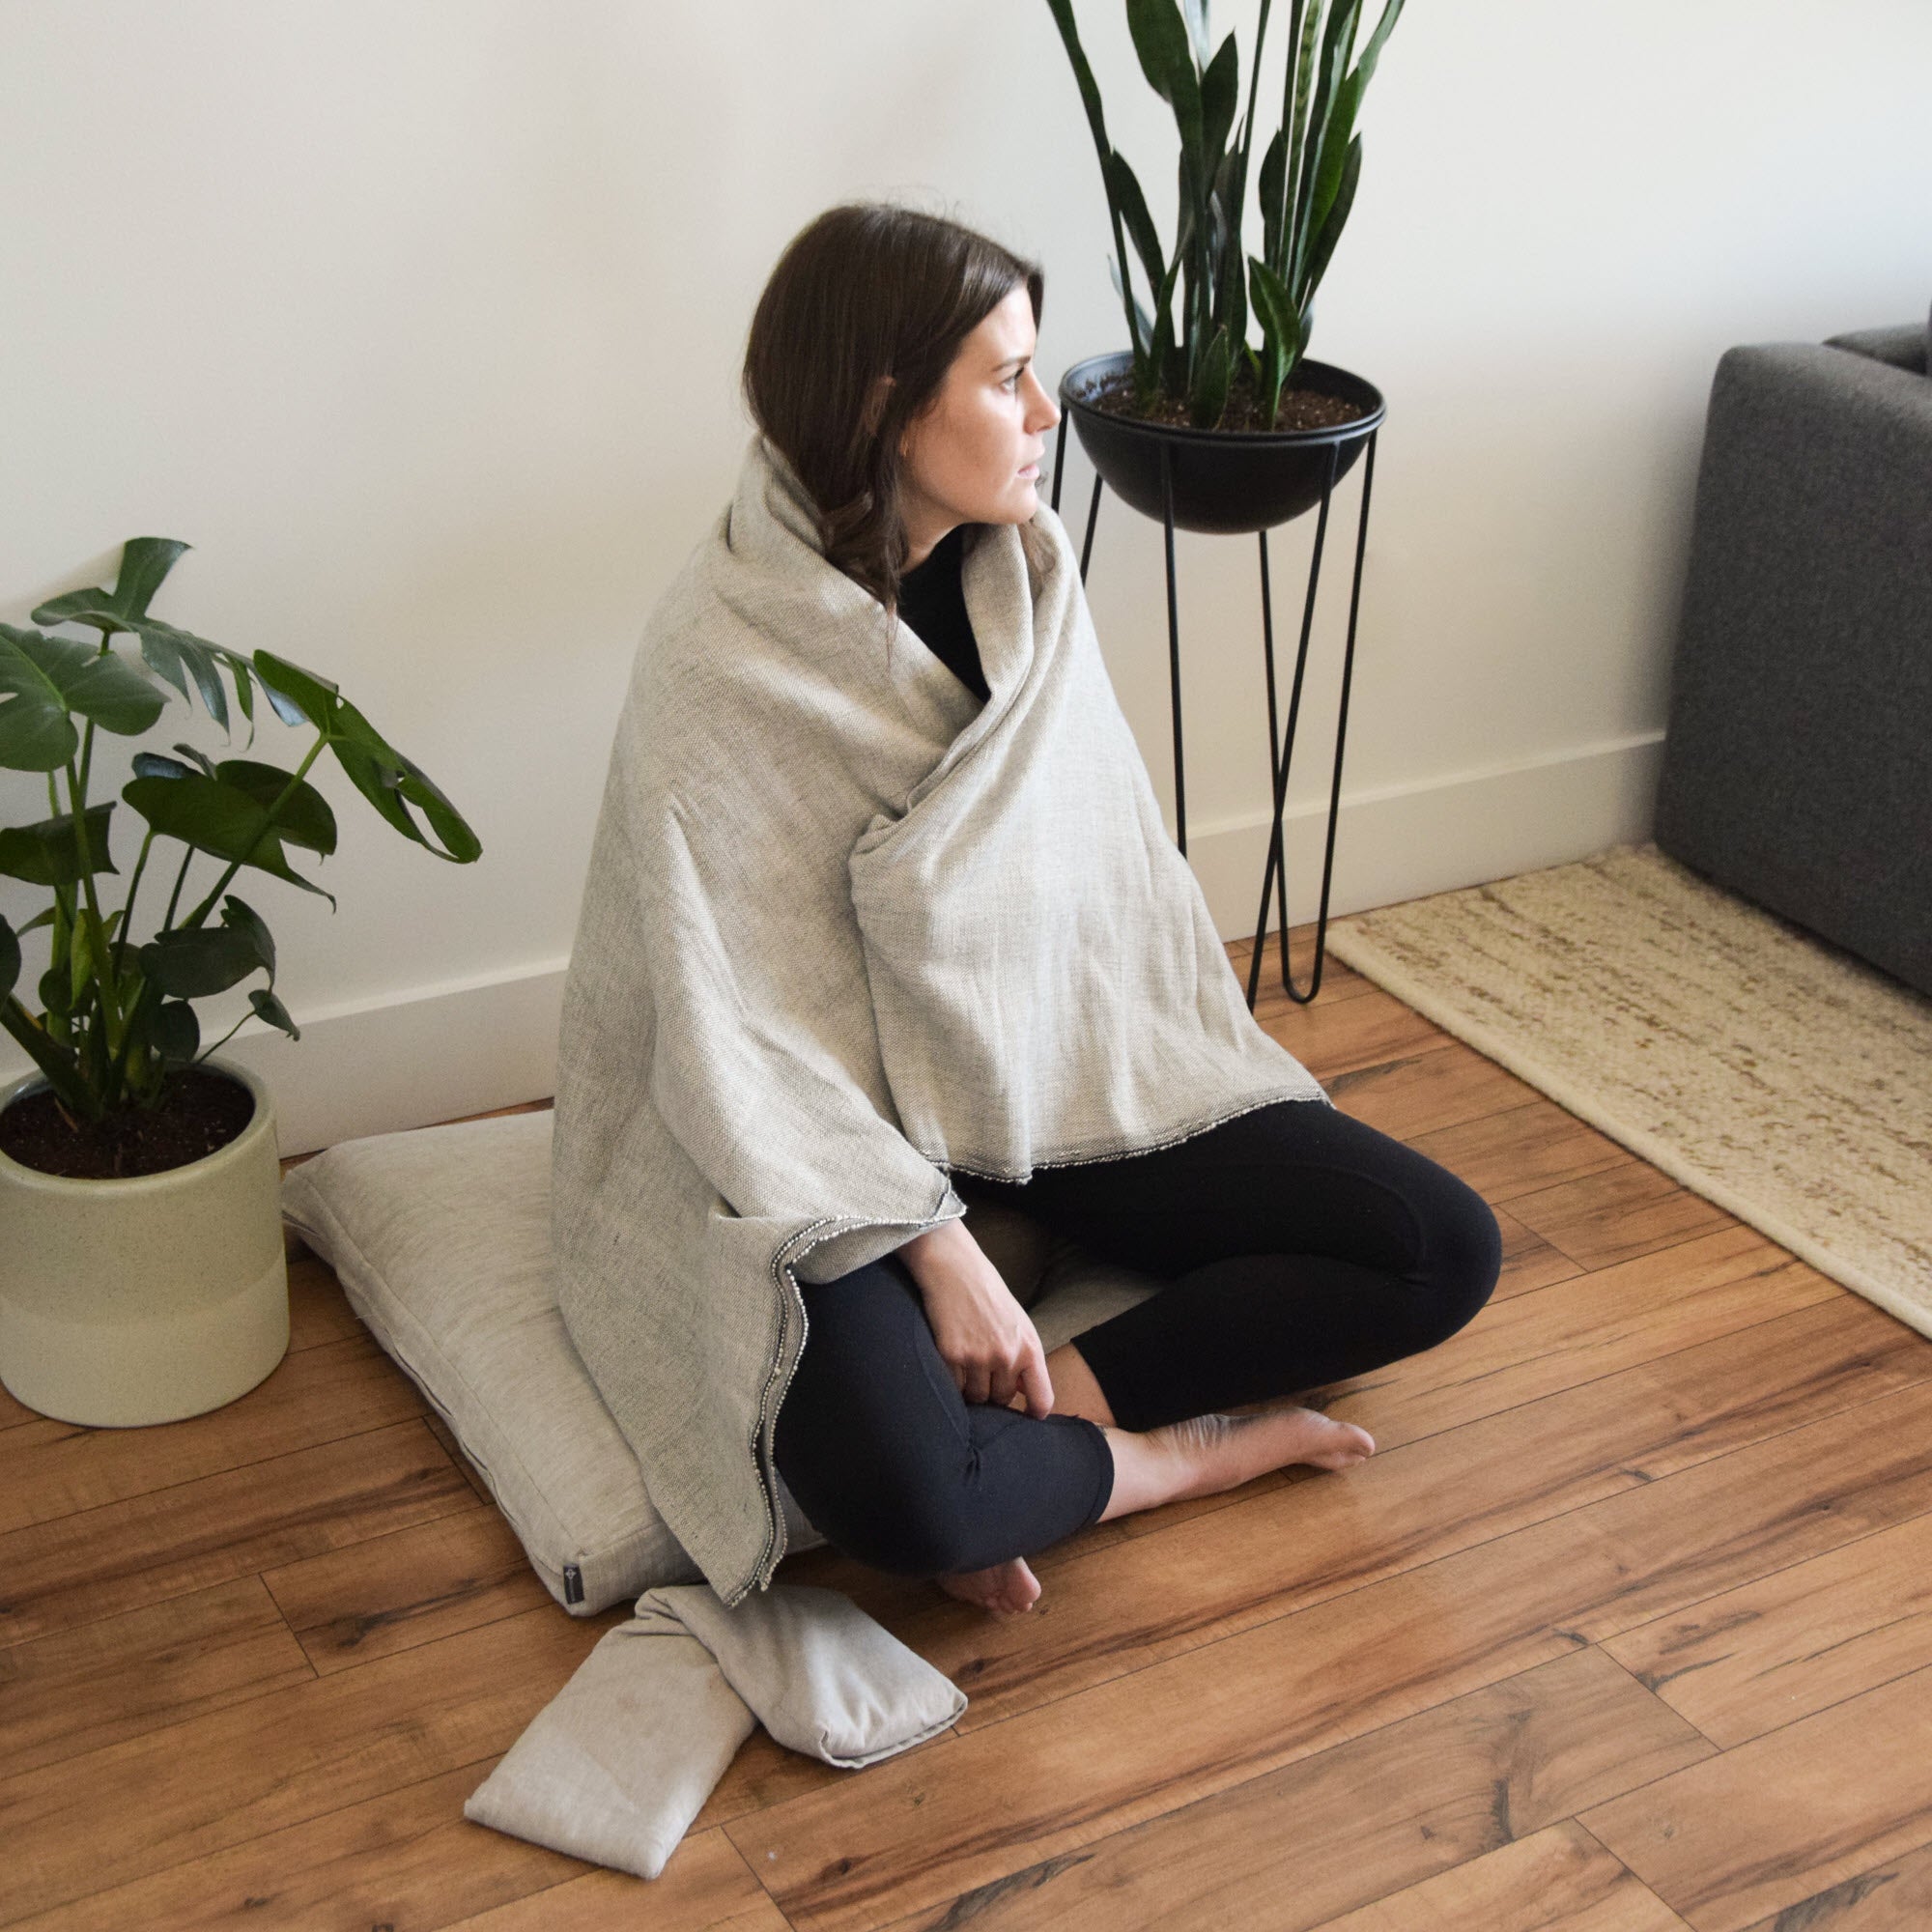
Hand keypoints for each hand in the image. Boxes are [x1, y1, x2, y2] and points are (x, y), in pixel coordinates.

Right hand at [898, 1218, 1055, 1417]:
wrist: (955, 1269)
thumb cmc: (988, 1295)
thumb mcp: (1019, 1323)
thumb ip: (1024, 1358)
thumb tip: (1023, 1394)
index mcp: (1030, 1348)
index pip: (1041, 1399)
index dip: (1033, 1413)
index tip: (1024, 1416)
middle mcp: (1007, 1355)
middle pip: (1001, 1400)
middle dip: (993, 1391)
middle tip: (982, 1370)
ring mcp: (978, 1357)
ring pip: (976, 1397)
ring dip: (970, 1388)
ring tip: (966, 1361)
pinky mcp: (951, 1355)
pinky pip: (953, 1387)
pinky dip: (952, 1380)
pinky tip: (951, 1358)